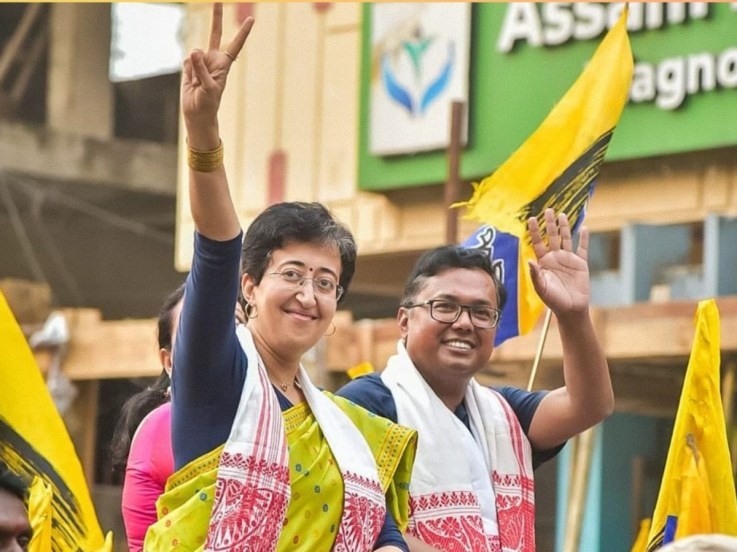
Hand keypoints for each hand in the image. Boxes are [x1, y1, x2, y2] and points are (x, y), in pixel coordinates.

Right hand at [182, 3, 253, 144]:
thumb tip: (194, 50)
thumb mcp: (208, 88)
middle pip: (215, 34)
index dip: (242, 33)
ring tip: (197, 83)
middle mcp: (213, 59)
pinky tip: (191, 81)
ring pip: (194, 54)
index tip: (252, 19)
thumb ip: (201, 69)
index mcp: (224, 65)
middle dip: (216, 18)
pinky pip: (186, 61)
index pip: (235, 45)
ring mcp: (201, 61)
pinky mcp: (190, 66)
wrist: (197, 113)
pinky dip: (187, 71)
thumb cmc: (208, 104)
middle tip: (217, 0)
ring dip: (194, 68)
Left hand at [527, 208, 589, 315]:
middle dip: (550, 224)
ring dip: (565, 227)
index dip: (534, 231)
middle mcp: (555, 258)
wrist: (571, 309)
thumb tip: (530, 261)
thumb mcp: (541, 288)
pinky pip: (583, 248)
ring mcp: (568, 259)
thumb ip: (535, 274)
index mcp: (544, 262)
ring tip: (562, 215)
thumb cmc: (553, 300)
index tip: (531, 218)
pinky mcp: (581, 264)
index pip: (537, 242)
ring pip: (566, 239)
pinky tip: (585, 227)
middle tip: (548, 210)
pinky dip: (584, 238)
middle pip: (552, 236)